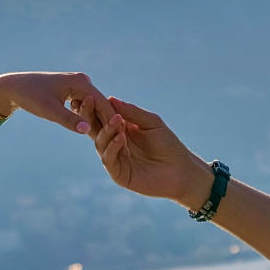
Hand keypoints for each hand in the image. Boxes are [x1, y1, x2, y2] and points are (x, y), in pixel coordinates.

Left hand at [0, 72, 115, 133]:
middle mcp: (83, 81)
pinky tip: (94, 132)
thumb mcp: (49, 111)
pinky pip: (86, 105)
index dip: (113, 122)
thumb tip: (87, 131)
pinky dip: (89, 118)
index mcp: (81, 83)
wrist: (14, 87)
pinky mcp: (73, 90)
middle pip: (101, 105)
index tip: (121, 140)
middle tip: (121, 145)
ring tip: (110, 141)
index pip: (104, 104)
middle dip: (109, 124)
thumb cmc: (30, 97)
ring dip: (99, 122)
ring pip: (94, 106)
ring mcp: (78, 85)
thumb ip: (69, 120)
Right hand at [88, 97, 211, 206]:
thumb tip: (111, 99)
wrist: (181, 171)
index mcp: (120, 129)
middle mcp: (114, 143)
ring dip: (107, 131)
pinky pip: (108, 159)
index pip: (102, 116)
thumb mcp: (152, 123)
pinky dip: (112, 147)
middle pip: (95, 129)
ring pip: (100, 143)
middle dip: (90, 116)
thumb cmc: (168, 144)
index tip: (90, 95)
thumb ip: (132, 112)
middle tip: (89, 102)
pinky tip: (120, 138)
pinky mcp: (118, 173)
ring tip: (116, 121)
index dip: (95, 106)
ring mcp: (115, 158)